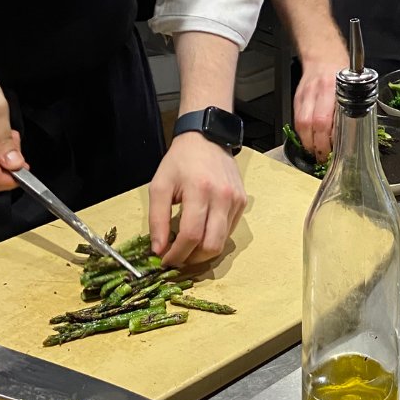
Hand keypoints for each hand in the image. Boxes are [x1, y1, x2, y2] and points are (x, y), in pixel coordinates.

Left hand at [149, 132, 245, 266]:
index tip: (164, 261)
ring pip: (222, 242)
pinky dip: (214, 237)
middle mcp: (222, 196)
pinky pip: (229, 231)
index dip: (177, 254)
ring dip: (203, 251)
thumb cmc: (180, 161)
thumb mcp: (160, 186)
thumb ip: (157, 219)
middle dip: (192, 259)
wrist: (207, 138)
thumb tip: (159, 250)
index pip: (191, 235)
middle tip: (178, 257)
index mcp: (199, 190)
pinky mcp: (242, 201)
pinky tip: (202, 230)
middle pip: (211, 245)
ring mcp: (236, 200)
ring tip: (188, 245)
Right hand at [293, 59, 342, 161]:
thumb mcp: (352, 86)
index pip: (326, 119)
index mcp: (334, 88)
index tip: (337, 150)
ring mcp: (305, 95)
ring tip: (317, 153)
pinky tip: (310, 141)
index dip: (329, 138)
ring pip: (302, 124)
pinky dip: (303, 134)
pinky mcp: (297, 99)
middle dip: (318, 145)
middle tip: (326, 157)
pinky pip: (297, 120)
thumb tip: (356, 132)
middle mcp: (317, 92)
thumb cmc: (340, 70)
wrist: (322, 54)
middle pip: (312, 124)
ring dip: (308, 143)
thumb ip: (351, 107)